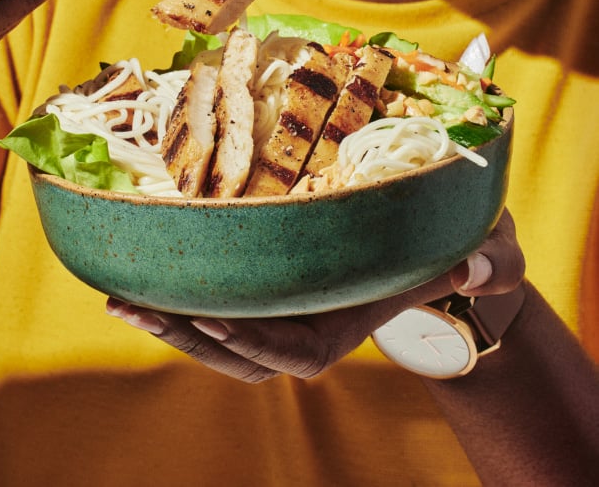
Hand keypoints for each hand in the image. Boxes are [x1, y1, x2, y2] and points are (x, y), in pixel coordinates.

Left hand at [107, 209, 524, 382]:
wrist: (437, 255)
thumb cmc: (461, 258)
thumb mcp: (484, 258)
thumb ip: (487, 266)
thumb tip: (476, 268)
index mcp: (345, 329)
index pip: (294, 353)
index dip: (255, 342)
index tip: (215, 316)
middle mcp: (308, 328)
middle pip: (239, 351)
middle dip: (187, 334)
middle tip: (136, 305)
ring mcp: (285, 312)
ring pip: (220, 334)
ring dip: (171, 318)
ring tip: (121, 297)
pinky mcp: (271, 291)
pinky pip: (222, 302)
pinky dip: (184, 294)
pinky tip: (146, 273)